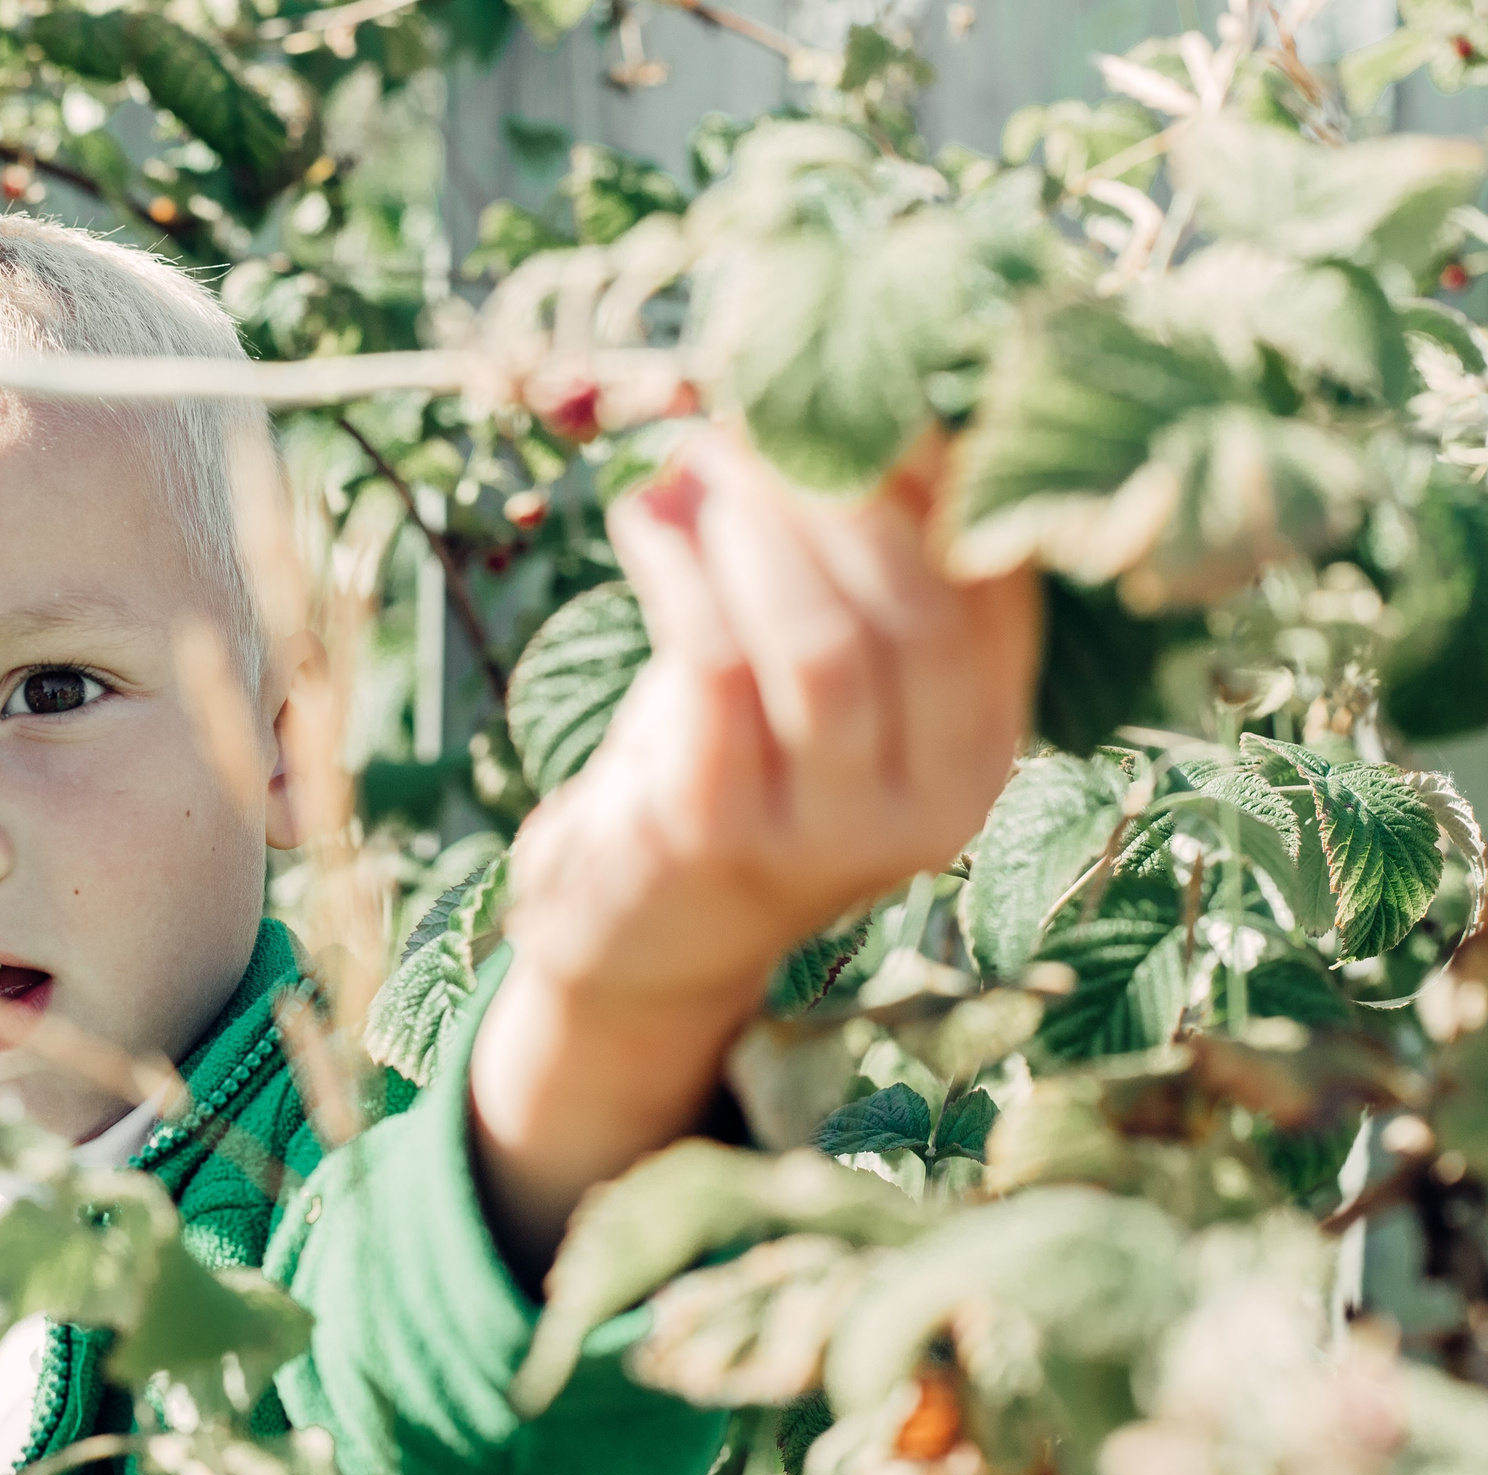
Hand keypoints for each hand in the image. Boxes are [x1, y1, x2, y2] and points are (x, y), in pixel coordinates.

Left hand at [469, 427, 1040, 1272]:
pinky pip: (713, 670)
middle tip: (761, 404)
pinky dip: (679, 570)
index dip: (939, 469)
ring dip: (756, 522)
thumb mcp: (825, 669)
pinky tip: (646, 516)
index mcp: (987, 750)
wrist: (646, 931)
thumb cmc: (743, 763)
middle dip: (834, 485)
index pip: (995, 587)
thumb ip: (863, 564)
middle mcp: (936, 805)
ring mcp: (829, 833)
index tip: (873, 377)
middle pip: (914, 607)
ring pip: (823, 642)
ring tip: (699, 453)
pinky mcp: (718, 835)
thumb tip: (878, 381)